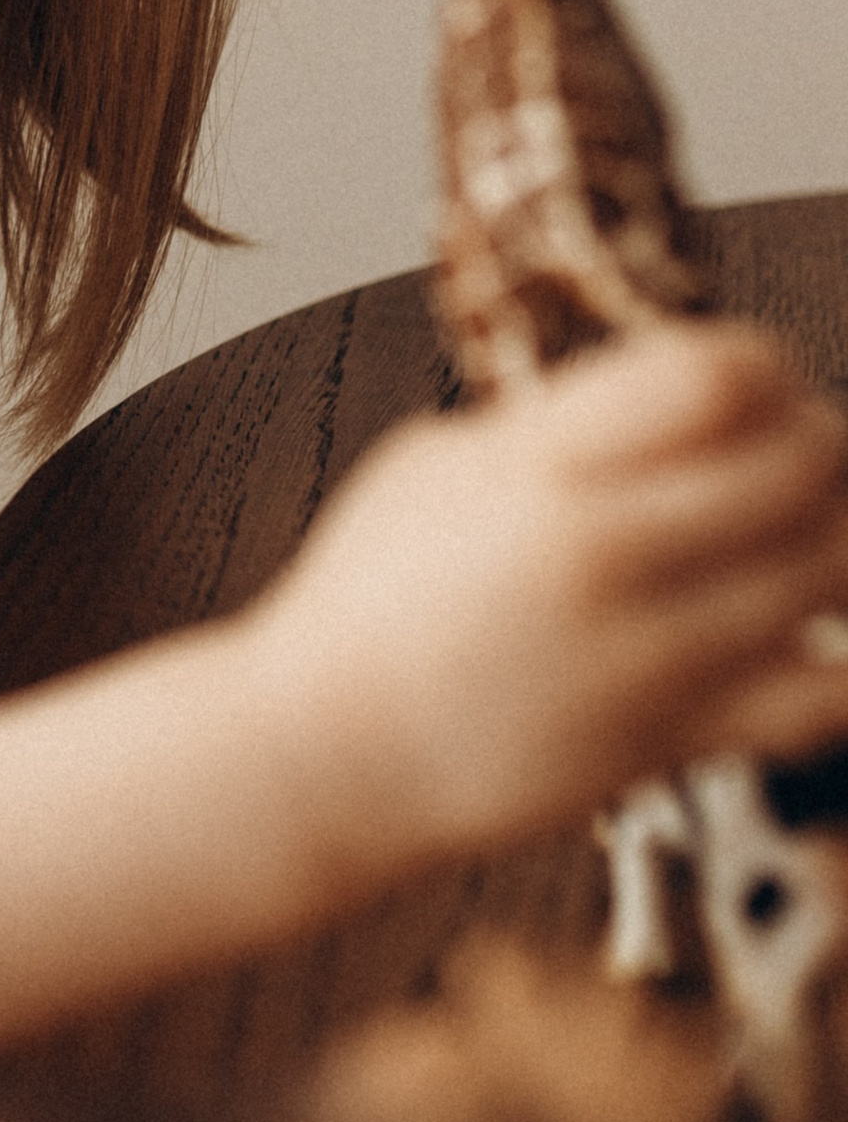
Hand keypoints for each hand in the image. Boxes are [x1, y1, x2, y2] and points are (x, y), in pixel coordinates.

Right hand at [249, 323, 847, 878]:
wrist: (325, 755)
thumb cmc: (365, 607)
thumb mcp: (435, 464)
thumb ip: (556, 428)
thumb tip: (660, 402)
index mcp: (540, 467)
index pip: (719, 375)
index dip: (765, 366)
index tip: (758, 381)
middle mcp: (605, 553)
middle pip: (803, 462)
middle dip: (819, 442)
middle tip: (802, 453)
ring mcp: (647, 655)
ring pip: (833, 568)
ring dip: (837, 538)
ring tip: (809, 539)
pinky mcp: (670, 740)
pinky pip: (821, 697)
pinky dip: (837, 658)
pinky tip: (808, 638)